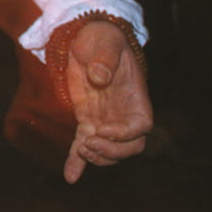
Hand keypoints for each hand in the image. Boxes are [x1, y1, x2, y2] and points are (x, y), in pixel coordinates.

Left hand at [62, 19, 152, 182]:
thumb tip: (100, 77)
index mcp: (135, 97)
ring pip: (109, 150)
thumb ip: (105, 58)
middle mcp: (123, 113)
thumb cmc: (103, 37)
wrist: (87, 36)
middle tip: (90, 143)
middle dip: (112, 152)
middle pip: (130, 147)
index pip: (141, 127)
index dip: (126, 135)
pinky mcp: (86, 119)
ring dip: (97, 157)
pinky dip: (77, 161)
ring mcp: (105, 118)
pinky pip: (83, 143)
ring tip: (81, 149)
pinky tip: (70, 176)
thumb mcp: (105, 41)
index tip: (104, 130)